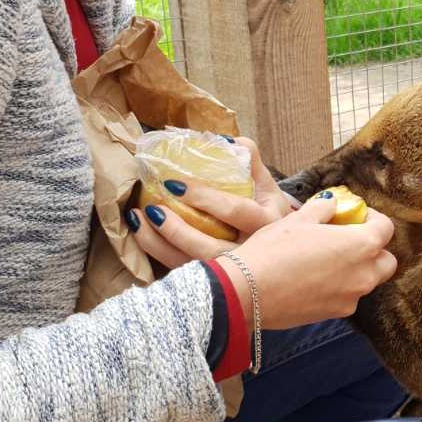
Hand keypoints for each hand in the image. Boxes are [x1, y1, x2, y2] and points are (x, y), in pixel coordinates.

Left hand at [128, 135, 291, 269]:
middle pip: (210, 247)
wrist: (283, 249)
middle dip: (176, 231)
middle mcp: (252, 253)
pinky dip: (159, 255)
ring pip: (193, 265)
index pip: (234, 211)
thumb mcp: (266, 184)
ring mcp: (234, 272)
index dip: (204, 198)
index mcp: (266, 222)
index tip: (174, 184)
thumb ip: (248, 158)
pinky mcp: (216, 280)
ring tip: (138, 221)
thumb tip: (219, 140)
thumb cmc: (267, 209)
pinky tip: (143, 235)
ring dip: (160, 245)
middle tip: (150, 209)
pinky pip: (183, 272)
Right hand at [217, 193, 397, 329]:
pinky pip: (347, 297)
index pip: (386, 229)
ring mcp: (350, 298)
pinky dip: (339, 287)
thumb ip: (323, 209)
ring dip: (356, 269)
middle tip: (348, 238)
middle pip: (386, 261)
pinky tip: (313, 278)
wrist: (247, 291)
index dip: (373, 218)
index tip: (356, 214)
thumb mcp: (298, 220)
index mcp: (361, 246)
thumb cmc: (273, 250)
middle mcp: (363, 275)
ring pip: (367, 281)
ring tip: (327, 258)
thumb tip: (331, 205)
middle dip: (374, 249)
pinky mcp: (334, 314)